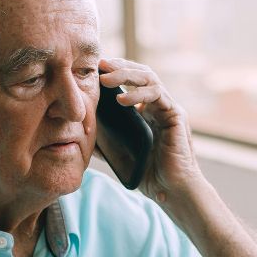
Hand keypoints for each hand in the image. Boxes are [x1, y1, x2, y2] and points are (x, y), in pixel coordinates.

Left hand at [98, 58, 204, 202]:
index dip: (115, 72)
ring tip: (105, 79)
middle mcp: (159, 106)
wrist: (170, 191)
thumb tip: (81, 133)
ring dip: (126, 74)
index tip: (95, 69)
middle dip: (120, 66)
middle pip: (141, 74)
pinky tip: (121, 99)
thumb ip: (104, 141)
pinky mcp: (176, 116)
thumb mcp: (119, 154)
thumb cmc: (148, 175)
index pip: (132, 82)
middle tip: (100, 65)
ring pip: (150, 78)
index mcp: (147, 111)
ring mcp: (169, 109)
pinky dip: (139, 93)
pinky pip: (158, 95)